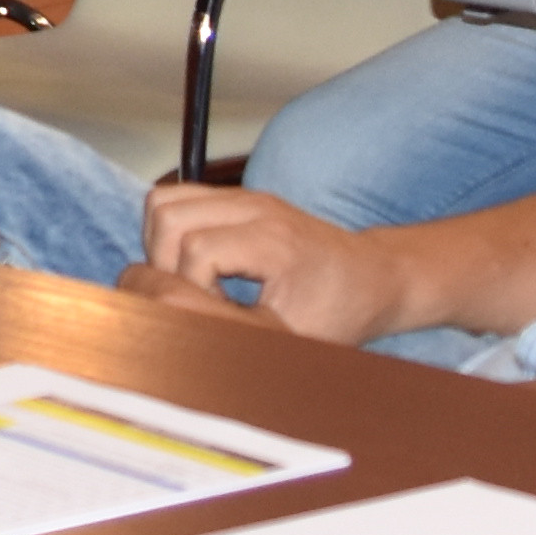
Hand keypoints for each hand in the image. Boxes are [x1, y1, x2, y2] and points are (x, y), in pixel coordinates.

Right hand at [136, 180, 399, 343]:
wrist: (374, 277)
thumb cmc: (341, 310)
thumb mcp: (295, 338)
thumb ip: (237, 333)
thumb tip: (179, 332)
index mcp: (273, 240)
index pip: (197, 249)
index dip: (193, 289)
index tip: (219, 312)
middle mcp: (254, 206)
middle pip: (167, 215)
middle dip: (165, 263)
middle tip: (194, 297)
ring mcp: (243, 196)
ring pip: (162, 201)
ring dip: (161, 245)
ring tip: (190, 280)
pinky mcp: (236, 197)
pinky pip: (175, 200)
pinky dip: (170, 233)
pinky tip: (196, 266)